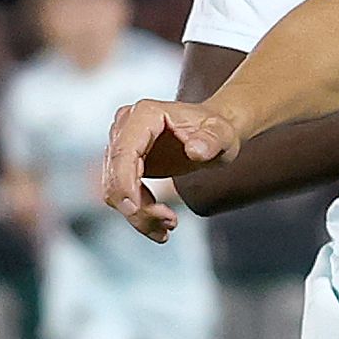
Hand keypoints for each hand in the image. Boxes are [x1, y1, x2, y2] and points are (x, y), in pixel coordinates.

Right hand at [101, 99, 241, 239]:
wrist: (213, 135)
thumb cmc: (217, 131)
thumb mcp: (222, 135)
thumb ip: (211, 140)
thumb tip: (195, 150)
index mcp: (145, 115)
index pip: (124, 152)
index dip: (124, 182)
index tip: (135, 209)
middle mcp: (127, 126)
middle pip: (115, 174)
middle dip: (137, 206)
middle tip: (170, 223)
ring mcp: (122, 145)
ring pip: (115, 190)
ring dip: (139, 214)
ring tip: (170, 224)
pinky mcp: (125, 164)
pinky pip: (122, 194)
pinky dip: (139, 213)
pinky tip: (162, 223)